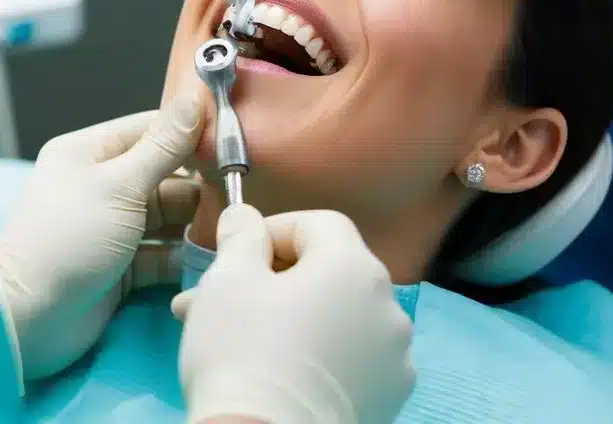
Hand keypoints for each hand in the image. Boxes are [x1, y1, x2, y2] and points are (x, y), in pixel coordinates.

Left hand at [0, 88, 205, 381]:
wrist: (29, 319)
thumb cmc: (70, 238)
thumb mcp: (120, 185)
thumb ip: (164, 146)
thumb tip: (196, 96)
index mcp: (88, 153)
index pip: (150, 129)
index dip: (190, 134)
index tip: (234, 142)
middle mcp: (100, 185)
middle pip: (164, 174)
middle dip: (198, 186)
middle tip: (236, 196)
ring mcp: (111, 227)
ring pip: (166, 216)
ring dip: (194, 222)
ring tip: (227, 230)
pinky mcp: (121, 266)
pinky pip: (162, 252)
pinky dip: (183, 255)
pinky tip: (210, 258)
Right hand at [173, 206, 414, 423]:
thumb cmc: (244, 352)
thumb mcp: (228, 279)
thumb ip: (241, 236)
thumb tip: (245, 216)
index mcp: (353, 266)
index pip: (318, 224)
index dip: (273, 230)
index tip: (236, 255)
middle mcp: (387, 304)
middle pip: (328, 271)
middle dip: (273, 278)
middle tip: (218, 299)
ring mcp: (394, 356)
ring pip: (337, 316)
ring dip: (294, 316)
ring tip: (241, 338)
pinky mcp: (389, 398)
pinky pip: (353, 357)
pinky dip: (321, 354)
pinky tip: (281, 371)